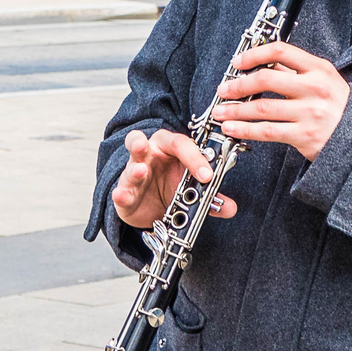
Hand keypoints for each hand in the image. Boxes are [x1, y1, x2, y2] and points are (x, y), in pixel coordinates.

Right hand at [112, 129, 237, 229]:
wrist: (154, 206)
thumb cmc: (173, 186)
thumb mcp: (193, 189)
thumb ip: (211, 197)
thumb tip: (230, 208)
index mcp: (170, 148)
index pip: (181, 144)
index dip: (195, 157)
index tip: (208, 175)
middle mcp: (149, 155)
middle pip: (144, 142)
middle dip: (141, 142)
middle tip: (144, 144)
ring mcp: (134, 172)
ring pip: (131, 165)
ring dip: (135, 168)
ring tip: (141, 171)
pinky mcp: (125, 192)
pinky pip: (121, 191)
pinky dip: (121, 194)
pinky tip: (122, 196)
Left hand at [212, 41, 349, 161]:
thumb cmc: (338, 107)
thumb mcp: (324, 79)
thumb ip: (295, 70)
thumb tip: (261, 61)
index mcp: (319, 69)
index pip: (281, 51)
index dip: (254, 54)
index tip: (237, 62)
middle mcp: (315, 88)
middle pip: (267, 79)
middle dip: (238, 84)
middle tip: (223, 89)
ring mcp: (310, 113)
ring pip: (262, 108)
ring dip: (235, 110)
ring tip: (220, 111)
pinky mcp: (305, 135)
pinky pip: (268, 131)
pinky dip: (245, 129)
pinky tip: (232, 128)